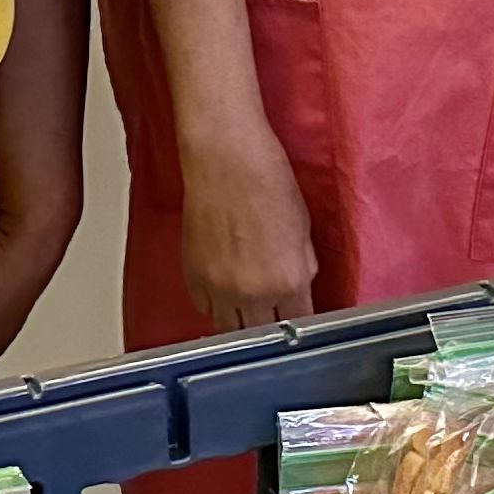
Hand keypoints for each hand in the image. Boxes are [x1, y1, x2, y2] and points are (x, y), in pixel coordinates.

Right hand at [177, 117, 318, 332]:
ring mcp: (218, 290)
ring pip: (228, 328)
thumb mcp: (302, 228)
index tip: (295, 315)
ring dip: (239, 320)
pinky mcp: (191, 277)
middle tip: (270, 311)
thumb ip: (302, 266)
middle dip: (269, 326)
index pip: (298, 323)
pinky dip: (213, 303)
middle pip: (261, 334)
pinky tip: (222, 287)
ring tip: (245, 305)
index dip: (298, 321)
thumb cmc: (270, 183)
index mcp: (289, 282)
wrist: (225, 160)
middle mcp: (253, 295)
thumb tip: (299, 286)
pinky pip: (203, 307)